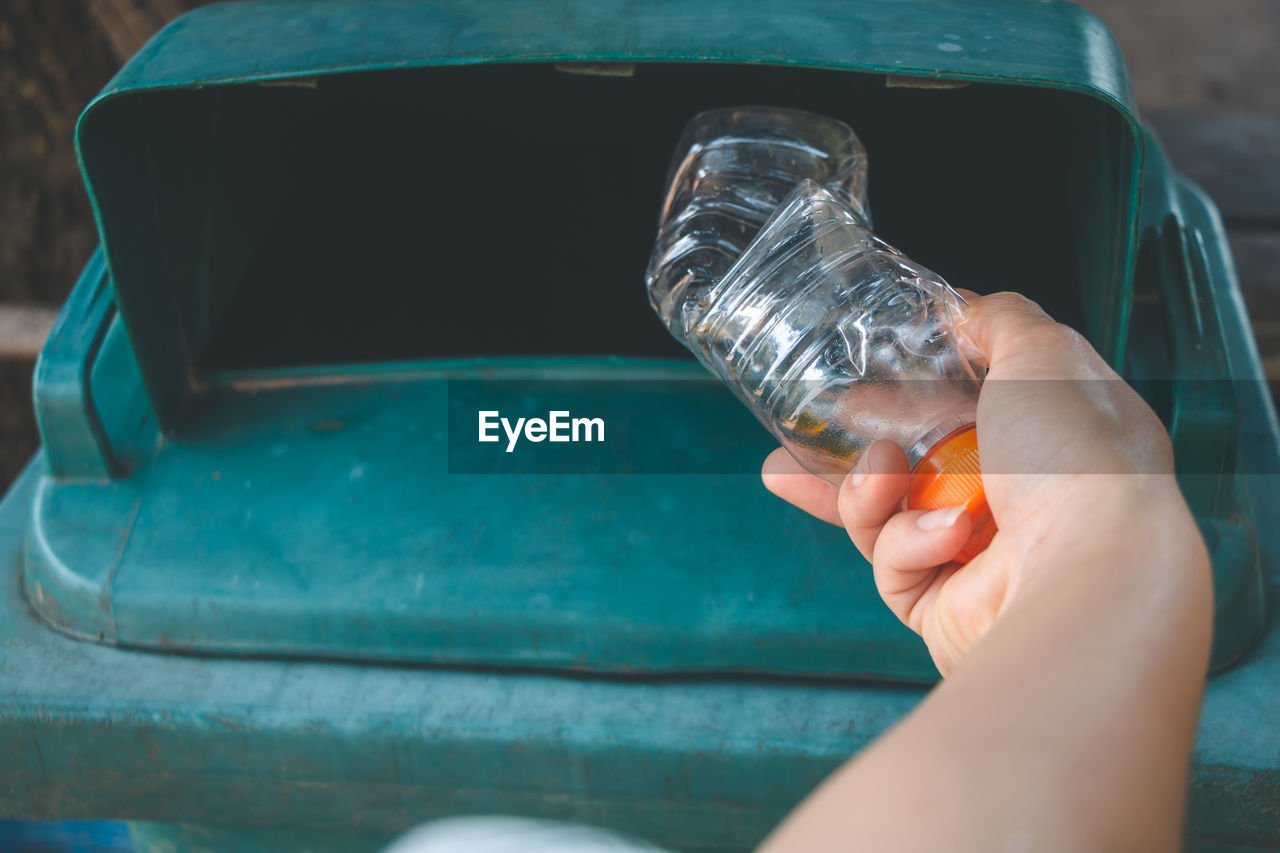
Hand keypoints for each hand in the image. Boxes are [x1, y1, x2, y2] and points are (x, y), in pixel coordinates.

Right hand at [762, 292, 1187, 674]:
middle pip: (914, 462)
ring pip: (887, 513)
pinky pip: (893, 560)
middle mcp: (1020, 500)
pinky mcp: (946, 602)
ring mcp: (980, 555)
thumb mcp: (1044, 354)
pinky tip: (939, 534)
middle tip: (809, 435)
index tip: (867, 373)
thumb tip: (964, 309)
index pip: (969, 407)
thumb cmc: (1077, 462)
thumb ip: (1001, 319)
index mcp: (1051, 440)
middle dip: (857, 449)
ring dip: (870, 490)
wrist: (1079, 570)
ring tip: (879, 475)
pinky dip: (910, 541)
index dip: (913, 388)